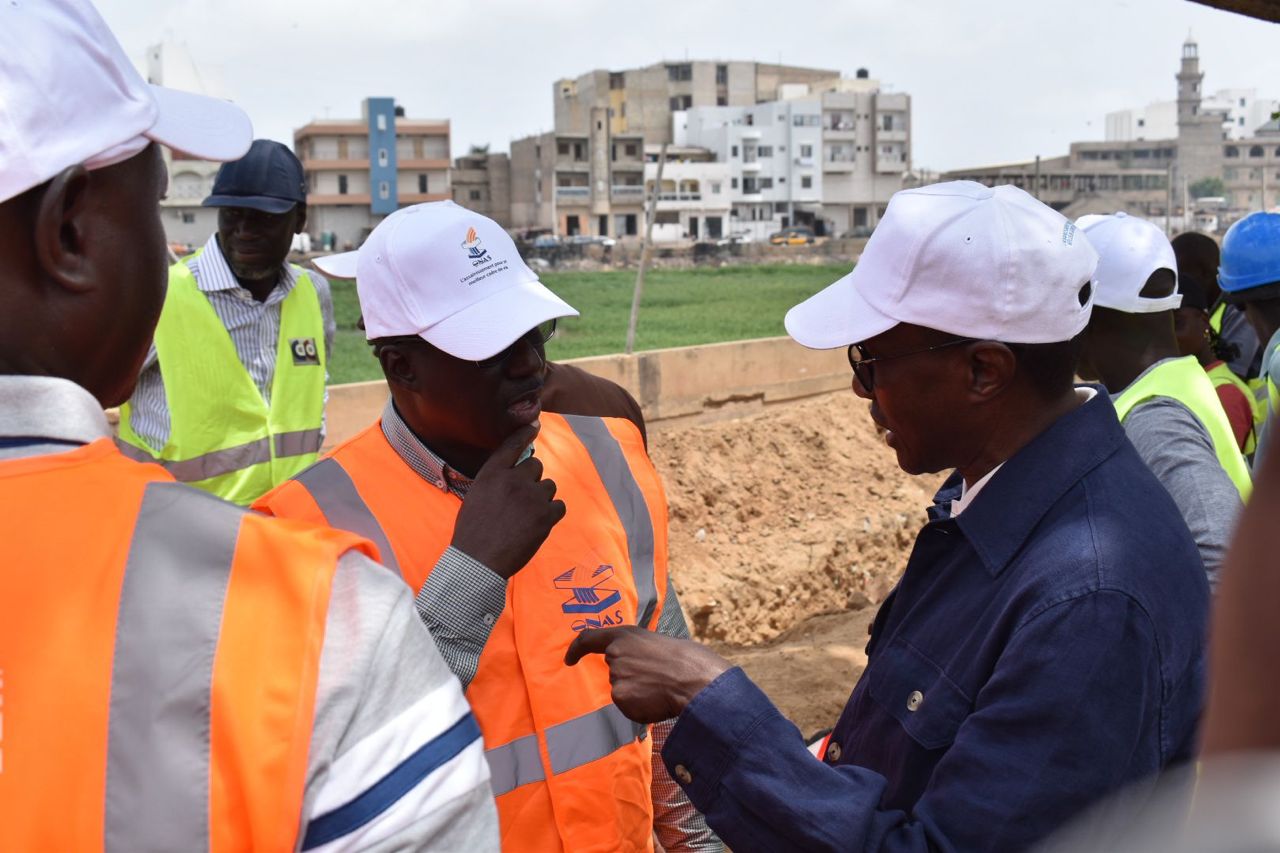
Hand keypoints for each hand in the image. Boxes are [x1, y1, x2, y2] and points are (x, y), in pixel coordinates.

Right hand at [451, 423, 566, 578]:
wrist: (478, 560)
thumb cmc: (473, 532)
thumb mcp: (476, 495)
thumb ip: (495, 480)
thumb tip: (514, 472)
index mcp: (491, 474)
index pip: (512, 445)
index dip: (525, 434)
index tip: (535, 425)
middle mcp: (512, 479)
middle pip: (536, 466)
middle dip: (532, 480)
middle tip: (521, 501)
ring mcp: (531, 496)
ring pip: (549, 486)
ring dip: (542, 498)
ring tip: (526, 517)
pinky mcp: (545, 515)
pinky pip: (559, 506)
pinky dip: (552, 514)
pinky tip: (537, 525)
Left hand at [564, 626, 732, 722]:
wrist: (693, 680)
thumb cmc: (684, 660)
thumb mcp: (655, 644)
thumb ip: (638, 652)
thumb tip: (636, 667)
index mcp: (624, 636)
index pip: (589, 638)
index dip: (576, 649)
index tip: (568, 659)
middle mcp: (615, 655)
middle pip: (615, 671)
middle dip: (630, 677)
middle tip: (655, 679)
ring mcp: (616, 678)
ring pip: (622, 690)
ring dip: (637, 692)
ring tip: (661, 688)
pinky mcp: (620, 698)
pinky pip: (628, 707)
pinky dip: (640, 707)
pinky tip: (657, 701)